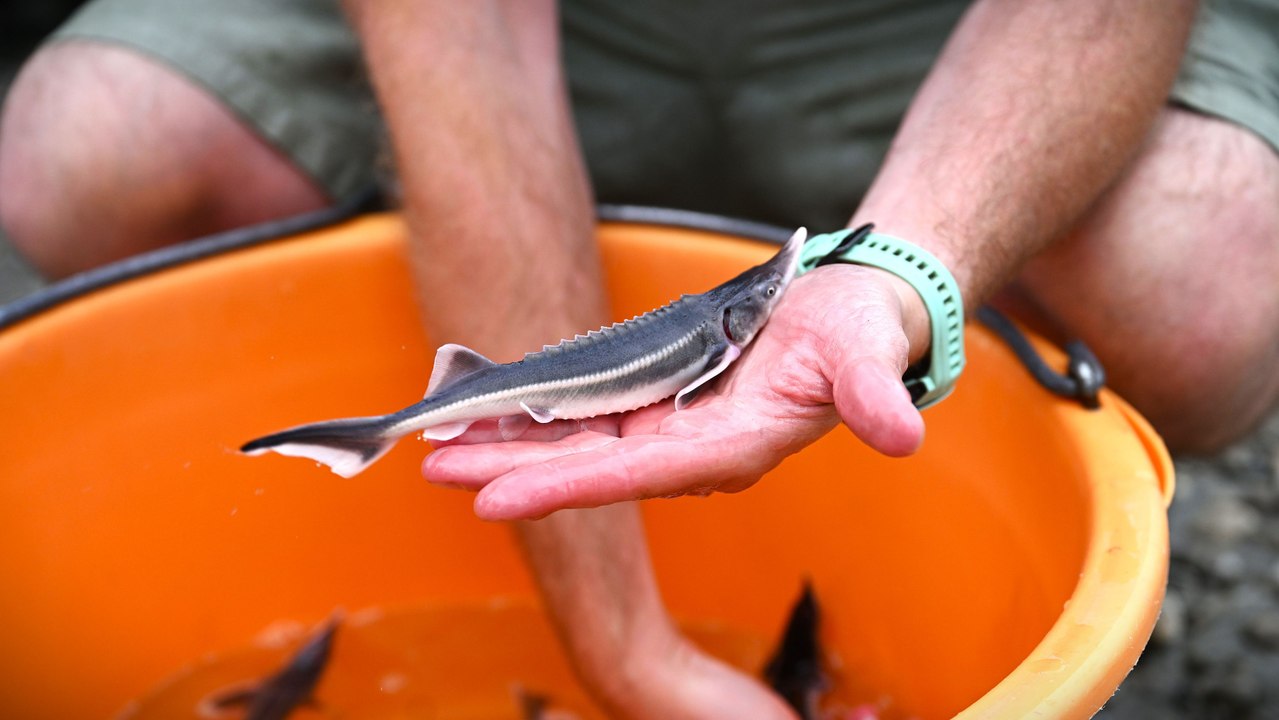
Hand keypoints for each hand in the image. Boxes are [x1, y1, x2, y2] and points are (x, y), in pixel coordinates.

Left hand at [422, 264, 927, 519]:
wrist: (860, 314)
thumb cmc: (861, 330)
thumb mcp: (866, 355)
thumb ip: (872, 394)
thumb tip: (902, 433)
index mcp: (731, 447)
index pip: (633, 475)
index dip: (562, 485)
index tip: (493, 497)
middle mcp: (691, 448)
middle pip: (585, 465)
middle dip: (510, 467)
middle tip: (434, 464)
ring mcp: (672, 427)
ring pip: (577, 441)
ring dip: (510, 443)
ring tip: (441, 440)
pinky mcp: (661, 401)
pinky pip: (587, 413)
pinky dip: (537, 414)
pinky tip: (492, 412)